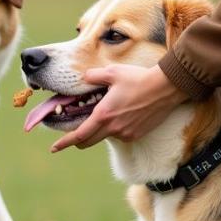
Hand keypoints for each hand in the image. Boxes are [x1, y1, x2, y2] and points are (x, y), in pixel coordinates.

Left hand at [51, 64, 187, 151]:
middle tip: (70, 138)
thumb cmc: (138, 78)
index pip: (79, 135)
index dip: (64, 143)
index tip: (54, 148)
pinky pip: (119, 135)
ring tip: (106, 114)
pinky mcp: (136, 134)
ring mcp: (126, 133)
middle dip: (76, 141)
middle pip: (88, 142)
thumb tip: (83, 77)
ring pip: (104, 136)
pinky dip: (114, 129)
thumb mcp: (112, 73)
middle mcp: (113, 128)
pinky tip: (121, 115)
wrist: (166, 88)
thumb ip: (93, 76)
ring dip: (98, 131)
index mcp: (104, 115)